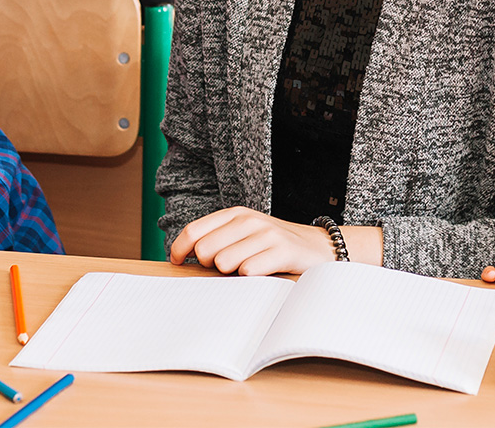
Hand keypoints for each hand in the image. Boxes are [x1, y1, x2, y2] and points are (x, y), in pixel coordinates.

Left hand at [168, 207, 336, 275]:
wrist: (318, 248)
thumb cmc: (272, 246)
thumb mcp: (243, 235)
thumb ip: (216, 240)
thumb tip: (179, 258)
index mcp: (234, 214)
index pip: (193, 231)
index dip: (179, 250)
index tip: (177, 264)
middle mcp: (249, 220)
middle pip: (205, 250)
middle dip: (210, 266)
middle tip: (229, 268)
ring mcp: (266, 234)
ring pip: (224, 262)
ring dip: (232, 274)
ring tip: (248, 269)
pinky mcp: (282, 251)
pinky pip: (248, 271)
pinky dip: (251, 279)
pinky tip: (262, 274)